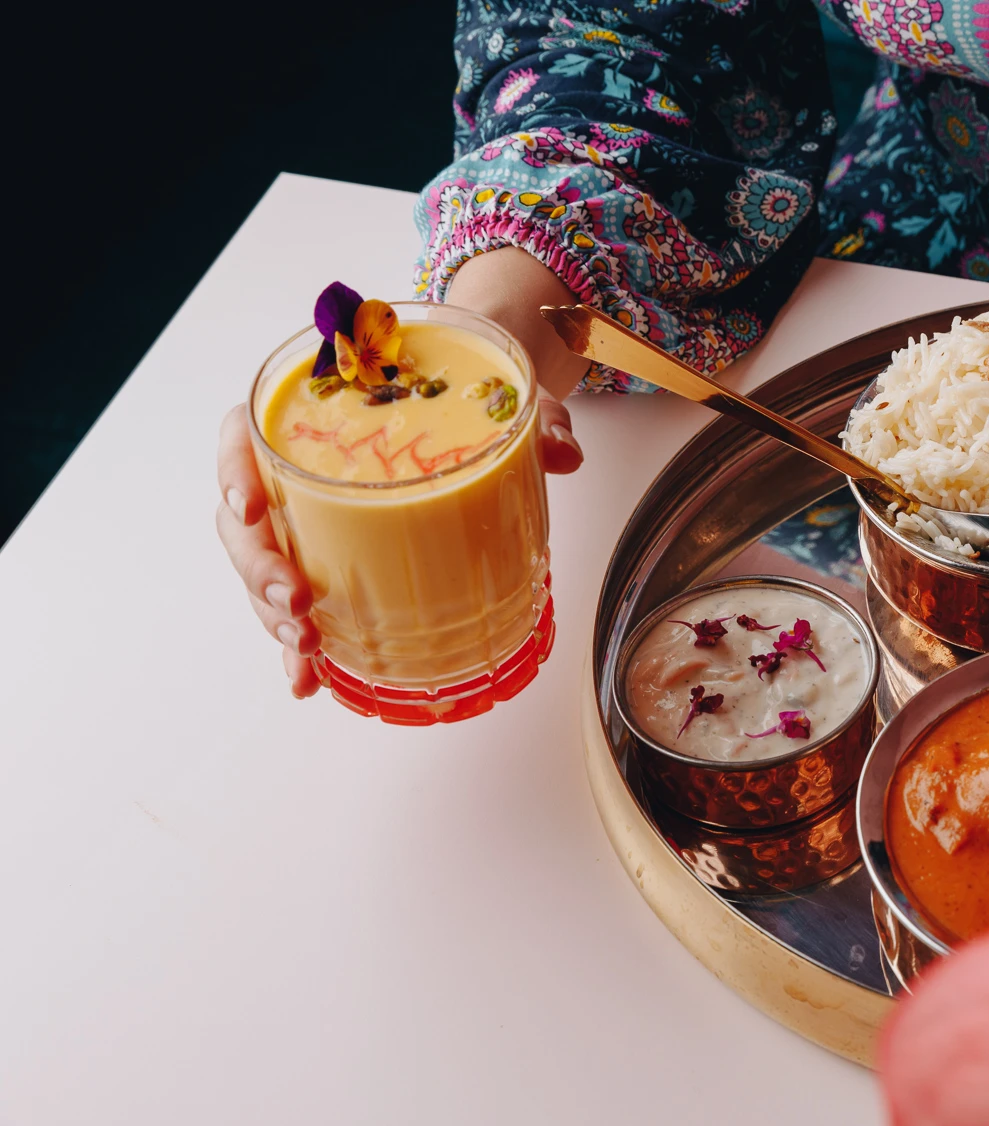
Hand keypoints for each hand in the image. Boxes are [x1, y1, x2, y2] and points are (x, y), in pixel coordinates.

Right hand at [218, 246, 587, 696]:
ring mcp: (311, 523)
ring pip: (265, 570)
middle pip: (248, 519)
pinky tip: (309, 680)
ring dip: (274, 615)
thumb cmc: (465, 395)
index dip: (233, 467)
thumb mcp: (501, 390)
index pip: (245, 432)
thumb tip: (563, 450)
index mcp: (315, 416)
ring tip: (307, 646)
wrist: (478, 407)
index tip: (251, 503)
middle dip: (260, 568)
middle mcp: (300, 471)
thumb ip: (533, 413)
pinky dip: (301, 648)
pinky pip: (301, 607)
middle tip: (296, 601)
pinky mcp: (331, 565)